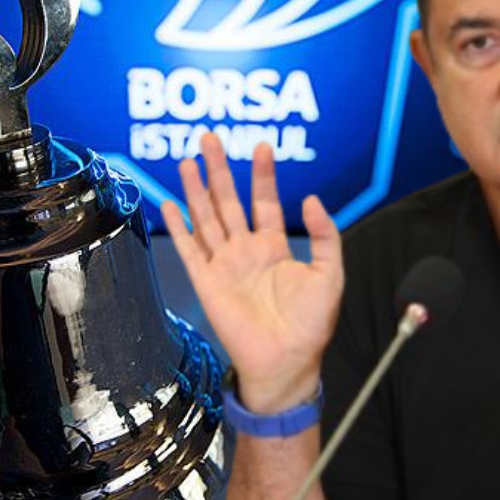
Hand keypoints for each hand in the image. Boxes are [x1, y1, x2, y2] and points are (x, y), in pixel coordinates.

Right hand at [160, 133, 343, 412]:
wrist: (286, 361)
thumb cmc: (311, 323)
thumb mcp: (330, 273)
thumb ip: (325, 235)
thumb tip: (310, 198)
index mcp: (274, 247)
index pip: (264, 201)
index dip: (262, 174)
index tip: (261, 146)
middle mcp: (245, 251)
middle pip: (228, 201)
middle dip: (218, 170)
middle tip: (209, 138)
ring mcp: (224, 265)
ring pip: (206, 218)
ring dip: (195, 190)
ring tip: (187, 160)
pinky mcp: (207, 283)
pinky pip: (190, 250)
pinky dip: (178, 227)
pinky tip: (168, 204)